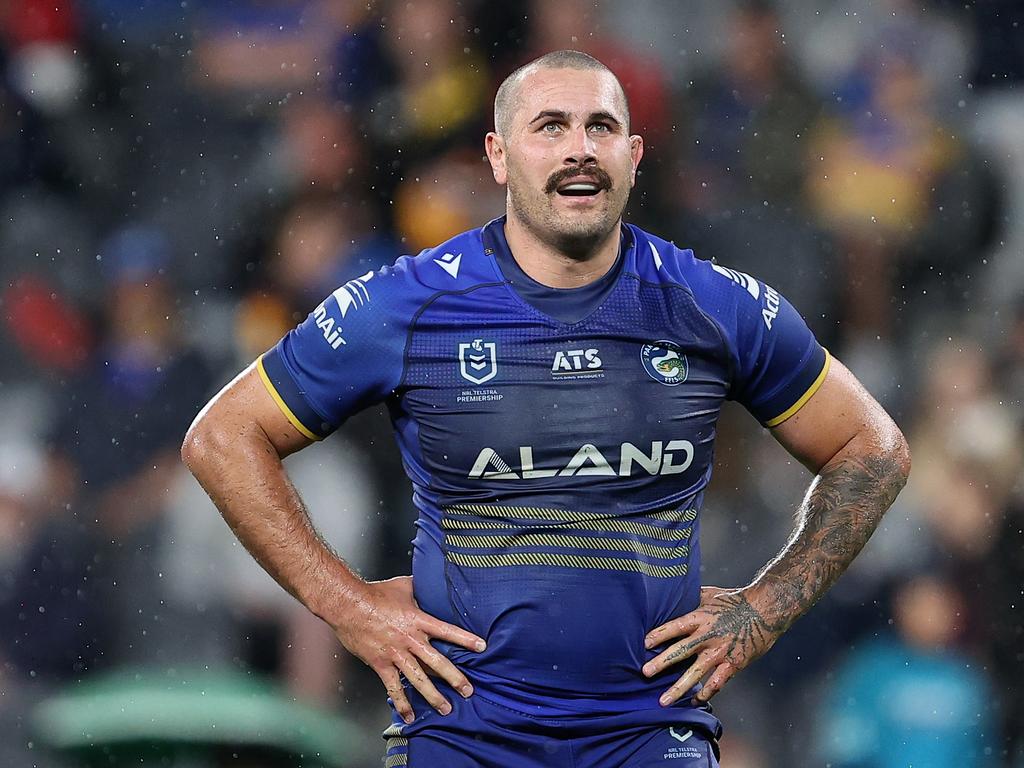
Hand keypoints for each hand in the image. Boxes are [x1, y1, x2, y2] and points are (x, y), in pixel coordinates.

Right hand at [331, 576, 485, 722]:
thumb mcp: (403, 585)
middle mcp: (410, 640)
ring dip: (433, 696)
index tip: (482, 647)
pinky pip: (394, 688)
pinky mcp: (381, 664)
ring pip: (419, 680)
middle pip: (437, 662)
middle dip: (455, 678)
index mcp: (418, 620)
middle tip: (469, 690)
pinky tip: (409, 716)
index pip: (447, 631)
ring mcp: (395, 654)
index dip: (466, 639)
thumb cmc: (375, 593)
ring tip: (446, 709)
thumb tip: (431, 578)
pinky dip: (402, 703)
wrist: (348, 605)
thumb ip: (420, 586)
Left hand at [642, 586, 781, 705]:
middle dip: (661, 662)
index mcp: (700, 617)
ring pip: (696, 673)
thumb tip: (668, 593)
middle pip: (681, 651)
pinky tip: (695, 701)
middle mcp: (708, 635)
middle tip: (645, 672)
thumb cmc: (734, 599)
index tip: (644, 643)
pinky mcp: (734, 663)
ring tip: (664, 700)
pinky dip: (706, 692)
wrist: (765, 609)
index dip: (659, 634)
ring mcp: (721, 651)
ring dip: (679, 687)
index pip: (675, 626)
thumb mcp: (708, 594)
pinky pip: (717, 682)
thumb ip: (688, 598)